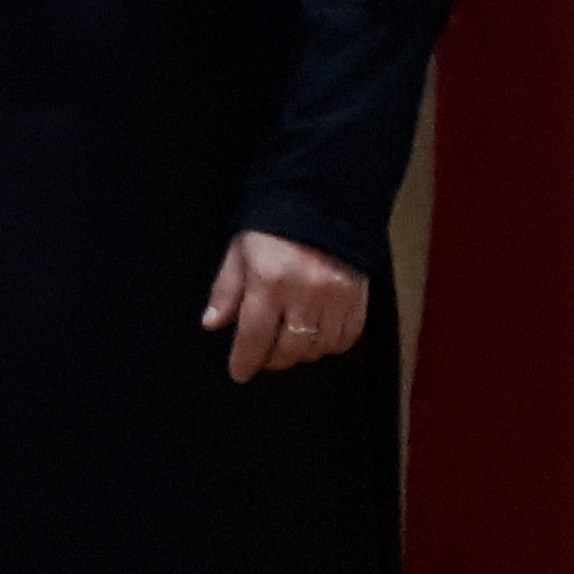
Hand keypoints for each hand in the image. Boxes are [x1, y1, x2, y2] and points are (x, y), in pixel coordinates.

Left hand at [203, 228, 368, 383]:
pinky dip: (329, 345)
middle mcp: (306, 294)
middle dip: (272, 360)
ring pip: (319, 348)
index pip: (254, 337)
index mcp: (270, 282)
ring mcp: (337, 298)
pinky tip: (315, 337)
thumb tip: (213, 323)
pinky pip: (347, 338)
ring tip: (287, 344)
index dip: (245, 360)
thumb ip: (226, 291)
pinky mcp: (360, 297)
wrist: (323, 201)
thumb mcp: (239, 252)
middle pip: (289, 349)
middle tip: (262, 357)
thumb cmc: (274, 227)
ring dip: (300, 354)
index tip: (239, 372)